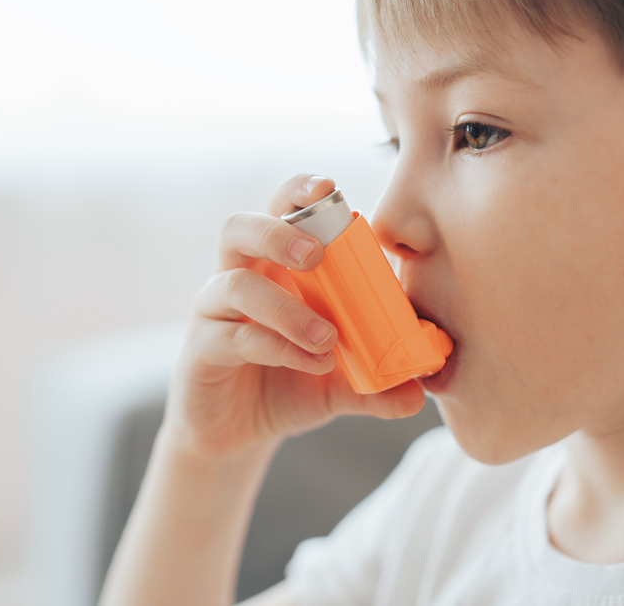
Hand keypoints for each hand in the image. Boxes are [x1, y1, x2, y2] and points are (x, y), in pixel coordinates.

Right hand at [165, 174, 426, 460]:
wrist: (238, 434)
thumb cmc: (287, 385)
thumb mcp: (341, 383)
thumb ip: (378, 383)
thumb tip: (421, 390)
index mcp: (273, 265)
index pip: (279, 211)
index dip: (299, 192)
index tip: (330, 188)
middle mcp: (237, 277)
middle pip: (239, 228)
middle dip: (279, 231)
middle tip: (317, 254)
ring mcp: (213, 312)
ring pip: (235, 284)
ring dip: (286, 307)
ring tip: (328, 337)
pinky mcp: (201, 350)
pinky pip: (235, 337)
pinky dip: (278, 347)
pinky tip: (313, 363)